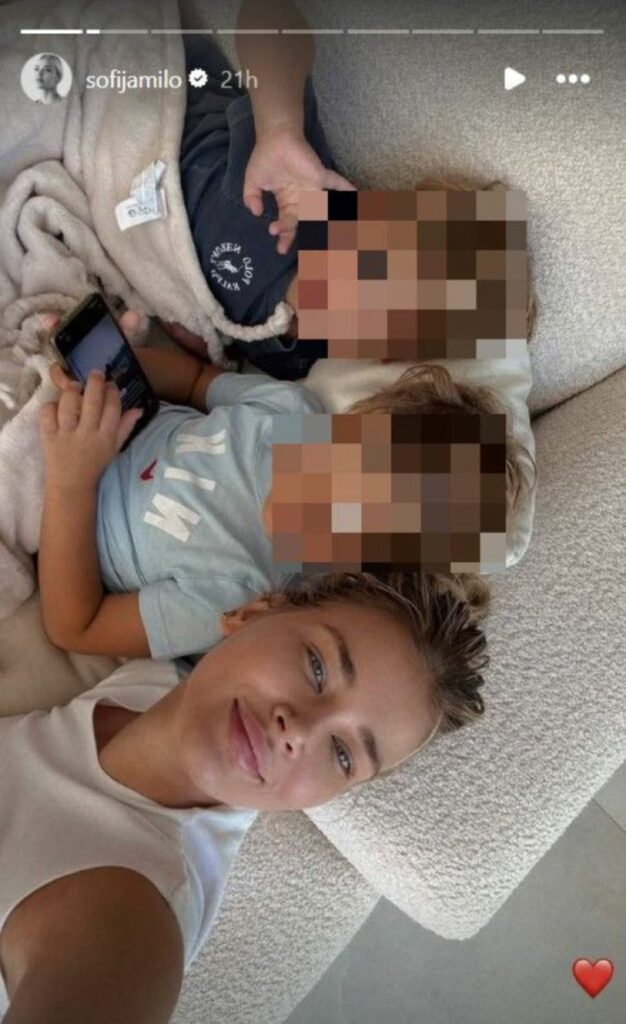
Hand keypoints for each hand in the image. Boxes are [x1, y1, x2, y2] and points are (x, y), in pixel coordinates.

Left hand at [40, 366, 141, 491]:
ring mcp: (67, 435)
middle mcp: (87, 434)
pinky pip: (47, 415)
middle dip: (95, 382)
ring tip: (75, 386)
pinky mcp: (49, 437)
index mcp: (106, 437)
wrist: (71, 485)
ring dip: (72, 390)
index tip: (110, 384)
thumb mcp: (114, 448)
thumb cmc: (94, 464)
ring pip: (68, 404)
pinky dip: (50, 405)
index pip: (112, 408)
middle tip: (95, 373)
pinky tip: (56, 405)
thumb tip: (138, 409)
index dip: (112, 392)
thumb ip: (126, 427)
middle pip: (92, 401)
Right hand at [243, 128, 356, 254]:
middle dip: (293, 233)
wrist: (275, 137)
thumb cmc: (265, 158)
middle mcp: (301, 198)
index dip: (283, 234)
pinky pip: (335, 182)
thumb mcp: (252, 182)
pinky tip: (355, 196)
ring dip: (321, 221)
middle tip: (286, 245)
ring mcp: (312, 188)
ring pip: (319, 209)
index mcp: (287, 202)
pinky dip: (345, 188)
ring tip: (327, 238)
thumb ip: (252, 198)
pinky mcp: (319, 176)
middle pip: (302, 221)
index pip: (287, 223)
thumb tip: (255, 213)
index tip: (279, 244)